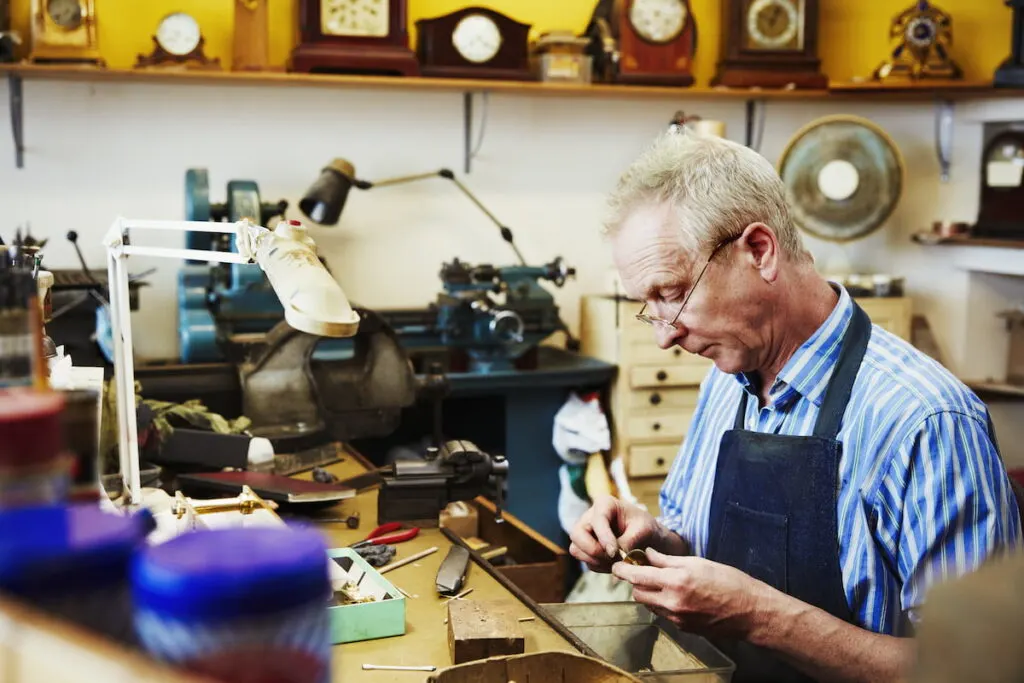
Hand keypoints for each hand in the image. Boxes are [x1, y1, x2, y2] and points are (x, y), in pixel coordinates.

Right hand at [568, 495, 669, 572]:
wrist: (647, 538)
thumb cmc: (645, 527)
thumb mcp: (644, 529)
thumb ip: (630, 540)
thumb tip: (617, 556)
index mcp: (604, 504)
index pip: (597, 520)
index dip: (604, 537)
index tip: (614, 552)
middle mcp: (589, 517)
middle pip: (577, 535)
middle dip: (593, 550)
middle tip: (612, 557)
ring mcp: (585, 534)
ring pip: (577, 550)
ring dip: (597, 561)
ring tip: (617, 561)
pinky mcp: (586, 549)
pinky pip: (586, 562)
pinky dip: (600, 567)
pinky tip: (615, 563)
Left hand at [612, 549, 770, 639]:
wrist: (750, 611)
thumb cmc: (729, 581)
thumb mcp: (697, 562)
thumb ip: (668, 560)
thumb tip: (648, 555)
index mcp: (676, 581)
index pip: (638, 576)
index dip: (623, 570)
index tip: (618, 565)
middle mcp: (673, 602)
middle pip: (638, 593)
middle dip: (636, 582)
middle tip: (643, 571)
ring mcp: (677, 618)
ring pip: (649, 605)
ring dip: (649, 594)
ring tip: (662, 583)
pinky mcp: (683, 628)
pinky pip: (663, 615)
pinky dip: (663, 604)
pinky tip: (676, 596)